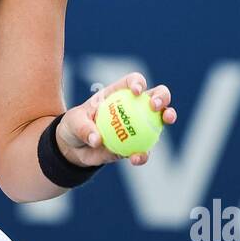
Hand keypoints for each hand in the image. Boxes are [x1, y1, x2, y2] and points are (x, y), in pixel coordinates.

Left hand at [56, 71, 177, 166]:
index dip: (138, 83)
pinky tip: (137, 158)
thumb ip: (83, 128)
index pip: (133, 82)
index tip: (136, 92)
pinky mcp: (136, 146)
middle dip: (162, 97)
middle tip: (156, 106)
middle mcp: (133, 107)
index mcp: (118, 94)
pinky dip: (143, 154)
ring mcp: (139, 126)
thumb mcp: (72, 122)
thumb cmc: (73, 126)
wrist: (74, 149)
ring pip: (159, 120)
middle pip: (155, 96)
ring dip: (167, 118)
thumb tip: (97, 140)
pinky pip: (145, 150)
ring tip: (166, 122)